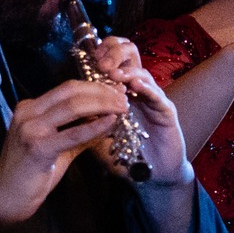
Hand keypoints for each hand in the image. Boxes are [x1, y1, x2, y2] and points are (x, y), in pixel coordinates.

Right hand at [0, 79, 129, 220]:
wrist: (6, 197)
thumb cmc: (31, 173)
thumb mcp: (56, 146)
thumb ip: (79, 132)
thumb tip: (107, 120)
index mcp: (30, 108)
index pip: (67, 88)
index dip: (95, 87)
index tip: (117, 91)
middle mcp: (28, 113)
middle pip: (71, 91)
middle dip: (102, 92)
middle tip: (124, 98)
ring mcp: (30, 128)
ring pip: (73, 106)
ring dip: (102, 104)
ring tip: (122, 108)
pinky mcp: (37, 147)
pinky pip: (73, 133)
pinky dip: (95, 126)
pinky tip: (111, 121)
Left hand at [89, 36, 193, 185]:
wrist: (156, 175)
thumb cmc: (127, 158)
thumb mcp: (100, 140)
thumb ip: (87, 125)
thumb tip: (66, 114)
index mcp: (122, 95)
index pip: (115, 66)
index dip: (105, 57)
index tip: (90, 58)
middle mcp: (139, 93)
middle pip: (131, 62)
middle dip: (117, 56)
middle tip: (102, 61)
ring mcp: (154, 101)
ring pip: (144, 76)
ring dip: (129, 72)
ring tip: (115, 73)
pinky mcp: (167, 112)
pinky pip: (158, 97)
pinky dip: (148, 89)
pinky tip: (136, 86)